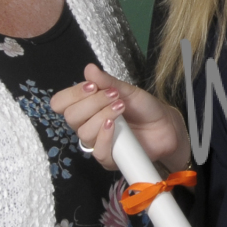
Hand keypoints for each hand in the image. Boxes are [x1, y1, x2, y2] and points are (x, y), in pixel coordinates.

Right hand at [49, 64, 187, 171]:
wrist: (165, 126)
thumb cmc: (144, 108)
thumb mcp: (127, 90)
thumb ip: (107, 82)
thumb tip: (89, 68)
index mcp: (86, 107)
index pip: (61, 103)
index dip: (72, 94)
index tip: (92, 86)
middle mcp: (87, 125)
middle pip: (71, 117)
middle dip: (92, 103)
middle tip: (113, 96)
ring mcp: (97, 143)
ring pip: (84, 133)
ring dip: (102, 117)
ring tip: (121, 107)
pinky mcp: (109, 158)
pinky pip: (98, 151)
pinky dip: (104, 136)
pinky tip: (114, 126)